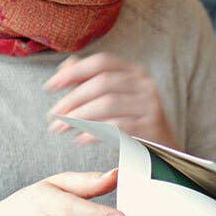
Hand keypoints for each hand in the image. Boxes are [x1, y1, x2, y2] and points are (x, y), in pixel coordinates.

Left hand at [44, 52, 177, 148]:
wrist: (164, 154)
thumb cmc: (133, 123)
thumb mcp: (113, 99)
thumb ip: (90, 81)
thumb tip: (66, 66)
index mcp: (135, 72)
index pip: (102, 62)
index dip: (74, 71)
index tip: (51, 86)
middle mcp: (145, 84)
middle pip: (102, 83)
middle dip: (72, 99)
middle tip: (53, 115)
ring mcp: (150, 105)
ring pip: (107, 104)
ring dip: (78, 116)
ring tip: (61, 128)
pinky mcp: (151, 127)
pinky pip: (117, 127)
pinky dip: (94, 132)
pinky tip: (80, 139)